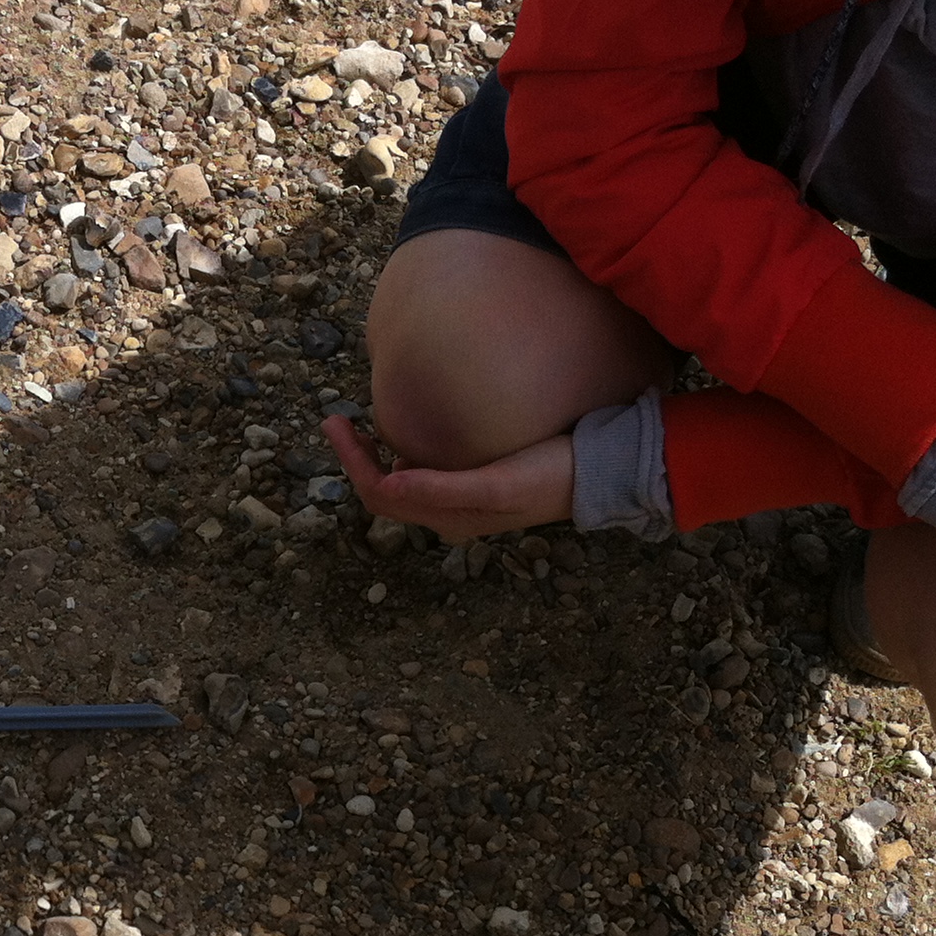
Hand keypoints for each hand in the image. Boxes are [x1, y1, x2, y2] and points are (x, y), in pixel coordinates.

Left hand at [323, 416, 573, 539]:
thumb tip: (389, 481)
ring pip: (403, 484)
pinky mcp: (478, 482)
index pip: (379, 494)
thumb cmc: (551, 477)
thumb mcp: (496, 485)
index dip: (351, 463)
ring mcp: (462, 500)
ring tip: (362, 425)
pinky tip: (408, 434)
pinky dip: (405, 455)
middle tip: (337, 419)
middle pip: (385, 491)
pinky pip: (426, 473)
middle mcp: (448, 513)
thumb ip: (443, 488)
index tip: (335, 422)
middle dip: (356, 459)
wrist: (599, 473)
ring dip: (377, 459)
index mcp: (447, 516)